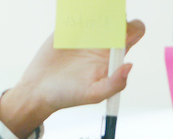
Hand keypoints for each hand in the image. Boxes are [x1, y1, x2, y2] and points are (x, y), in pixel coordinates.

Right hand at [0, 20, 144, 138]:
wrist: (39, 89)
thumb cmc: (69, 95)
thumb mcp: (94, 94)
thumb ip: (115, 84)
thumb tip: (129, 66)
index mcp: (114, 56)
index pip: (133, 33)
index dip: (129, 28)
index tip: (115, 34)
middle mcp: (105, 41)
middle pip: (120, 16)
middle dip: (115, 14)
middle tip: (99, 26)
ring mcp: (88, 31)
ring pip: (103, 10)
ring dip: (99, 10)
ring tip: (85, 27)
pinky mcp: (70, 24)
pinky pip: (81, 9)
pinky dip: (80, 9)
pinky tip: (72, 22)